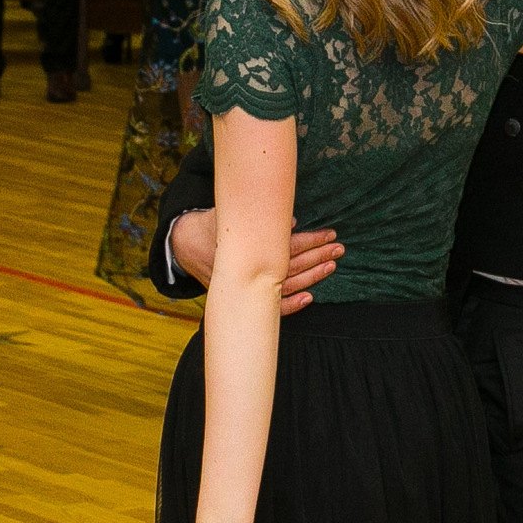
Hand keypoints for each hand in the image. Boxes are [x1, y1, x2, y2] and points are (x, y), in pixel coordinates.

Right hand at [169, 209, 341, 311]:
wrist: (184, 246)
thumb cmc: (210, 226)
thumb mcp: (227, 214)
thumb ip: (256, 218)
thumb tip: (292, 221)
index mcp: (246, 249)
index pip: (285, 245)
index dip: (309, 241)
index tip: (329, 235)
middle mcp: (248, 270)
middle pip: (290, 266)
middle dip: (317, 257)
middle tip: (338, 249)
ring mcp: (246, 287)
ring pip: (285, 286)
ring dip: (311, 278)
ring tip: (331, 266)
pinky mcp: (243, 298)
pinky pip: (270, 308)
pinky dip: (290, 305)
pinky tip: (308, 298)